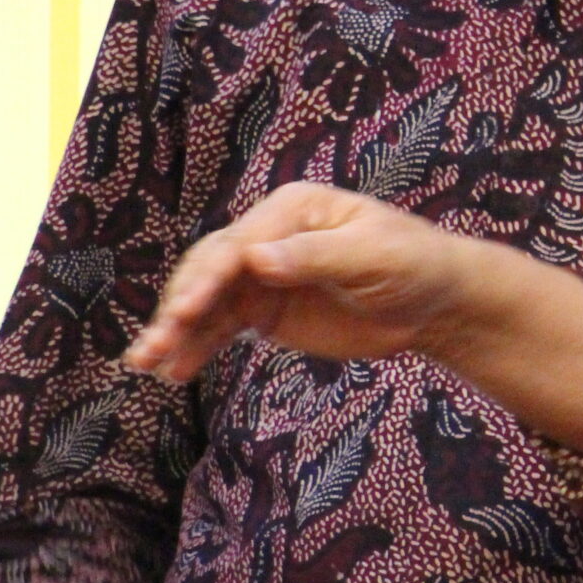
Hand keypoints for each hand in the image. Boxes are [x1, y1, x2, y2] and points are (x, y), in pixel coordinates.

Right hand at [123, 183, 470, 381]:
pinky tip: (175, 372)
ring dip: (175, 330)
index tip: (186, 311)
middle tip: (156, 345)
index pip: (236, 244)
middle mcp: (267, 237)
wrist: (435, 303)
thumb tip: (256, 258)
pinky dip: (198, 348)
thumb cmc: (412, 264)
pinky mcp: (266, 311)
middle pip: (209, 270)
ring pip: (206, 301)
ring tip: (146, 364)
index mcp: (292, 210)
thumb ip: (313, 257)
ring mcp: (262, 276)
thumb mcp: (372, 256)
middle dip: (179, 306)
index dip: (208, 278)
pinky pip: (222, 329)